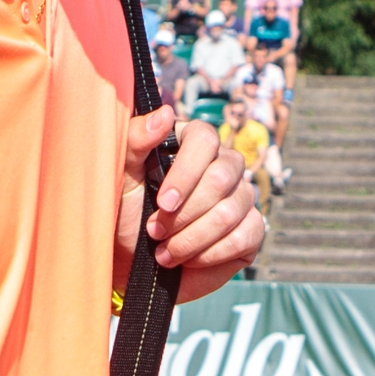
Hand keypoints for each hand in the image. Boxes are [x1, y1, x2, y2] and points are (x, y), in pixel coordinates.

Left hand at [121, 106, 264, 299]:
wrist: (134, 260)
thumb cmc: (127, 212)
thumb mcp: (122, 176)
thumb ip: (136, 140)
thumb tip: (165, 114)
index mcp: (193, 143)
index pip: (205, 139)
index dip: (186, 173)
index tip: (162, 203)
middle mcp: (224, 165)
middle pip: (221, 178)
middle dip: (184, 213)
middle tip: (155, 232)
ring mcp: (242, 196)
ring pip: (230, 212)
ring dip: (191, 239)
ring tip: (165, 251)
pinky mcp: (252, 229)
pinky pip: (243, 237)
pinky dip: (209, 255)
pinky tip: (188, 260)